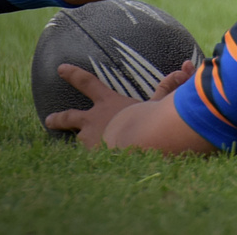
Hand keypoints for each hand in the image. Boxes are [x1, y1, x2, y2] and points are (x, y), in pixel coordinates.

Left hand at [45, 61, 191, 148]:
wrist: (138, 145)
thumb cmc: (150, 121)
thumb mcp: (160, 102)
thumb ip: (170, 86)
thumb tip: (188, 66)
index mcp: (109, 103)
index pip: (88, 83)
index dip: (74, 75)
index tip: (60, 68)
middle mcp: (94, 120)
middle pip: (70, 116)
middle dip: (58, 118)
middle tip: (48, 119)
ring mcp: (90, 141)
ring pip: (81, 142)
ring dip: (84, 145)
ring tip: (81, 153)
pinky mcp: (91, 159)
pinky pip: (91, 160)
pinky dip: (95, 162)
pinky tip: (99, 169)